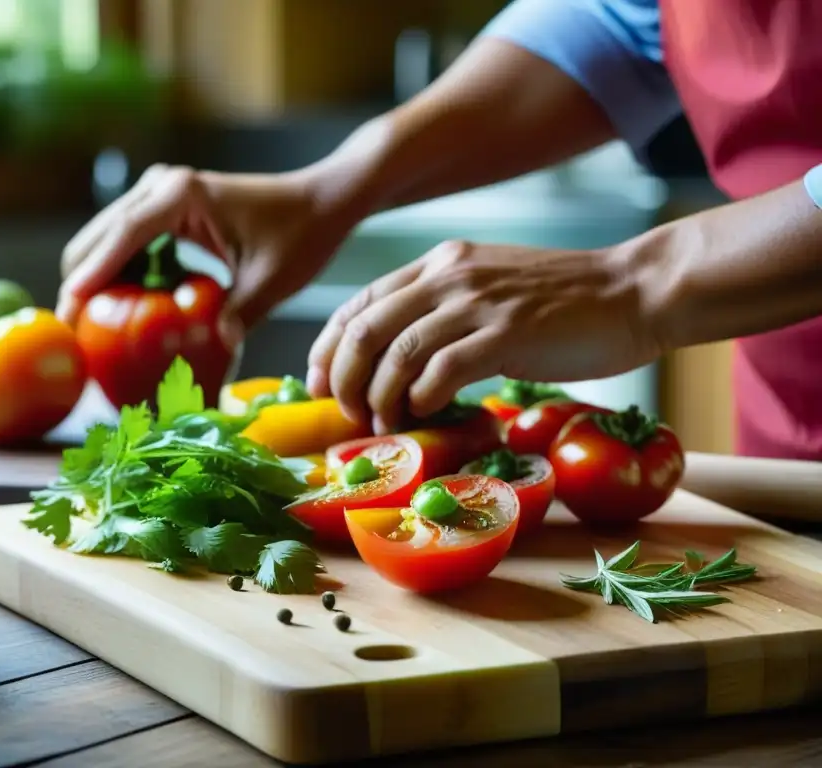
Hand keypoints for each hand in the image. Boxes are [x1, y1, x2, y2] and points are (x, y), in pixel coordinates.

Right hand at [57, 164, 354, 345]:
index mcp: (182, 193)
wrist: (320, 202)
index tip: (72, 306)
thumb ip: (240, 313)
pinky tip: (117, 310)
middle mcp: (162, 185)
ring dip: (96, 277)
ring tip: (85, 326)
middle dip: (82, 279)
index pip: (125, 233)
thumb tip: (215, 349)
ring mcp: (160, 194)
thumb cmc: (301, 234)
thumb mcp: (272, 280)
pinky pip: (128, 243)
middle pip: (101, 233)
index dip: (95, 271)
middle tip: (71, 332)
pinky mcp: (165, 210)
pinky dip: (119, 273)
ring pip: (107, 237)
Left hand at [306, 240, 662, 432]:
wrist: (633, 291)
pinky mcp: (506, 334)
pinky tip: (424, 415)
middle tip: (346, 415)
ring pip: (396, 354)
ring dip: (379, 399)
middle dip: (342, 379)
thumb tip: (396, 363)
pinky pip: (440, 371)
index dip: (328, 348)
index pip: (360, 304)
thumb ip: (443, 310)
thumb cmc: (562, 303)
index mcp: (438, 263)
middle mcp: (448, 275)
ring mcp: (477, 302)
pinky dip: (421, 400)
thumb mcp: (488, 288)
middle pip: (366, 331)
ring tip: (383, 426)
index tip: (319, 385)